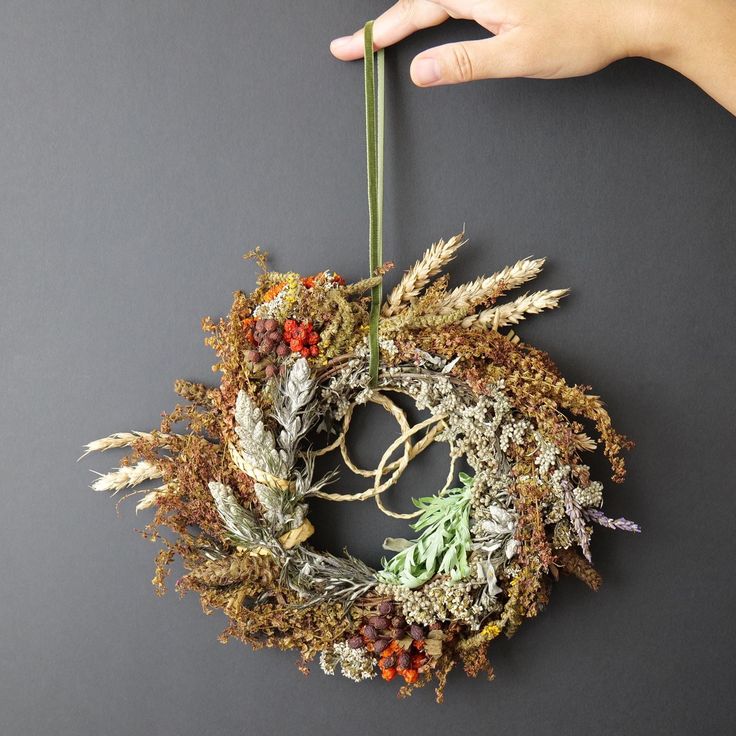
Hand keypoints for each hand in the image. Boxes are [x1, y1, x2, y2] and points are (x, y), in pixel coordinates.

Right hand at [330, 0, 656, 85]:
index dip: (378, 31)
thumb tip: (419, 70)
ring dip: (410, 13)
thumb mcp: (516, 55)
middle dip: (388, 22)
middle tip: (359, 46)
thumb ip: (464, 61)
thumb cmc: (581, 32)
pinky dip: (435, 9)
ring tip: (387, 35)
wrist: (631, 9)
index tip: (347, 49)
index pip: (414, 8)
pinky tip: (430, 19)